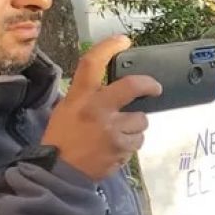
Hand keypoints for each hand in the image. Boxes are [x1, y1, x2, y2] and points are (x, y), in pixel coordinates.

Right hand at [41, 36, 162, 180]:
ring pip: (140, 120)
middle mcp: (98, 109)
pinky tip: (116, 147)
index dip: (109, 47)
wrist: (59, 173)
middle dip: (149, 85)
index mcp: (80, 98)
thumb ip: (88, 97)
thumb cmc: (62, 139)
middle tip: (155, 88)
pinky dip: (131, 143)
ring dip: (134, 126)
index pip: (92, 64)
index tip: (123, 41)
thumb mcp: (66, 109)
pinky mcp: (122, 147)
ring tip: (118, 134)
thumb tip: (111, 87)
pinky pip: (138, 140)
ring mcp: (112, 129)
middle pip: (133, 86)